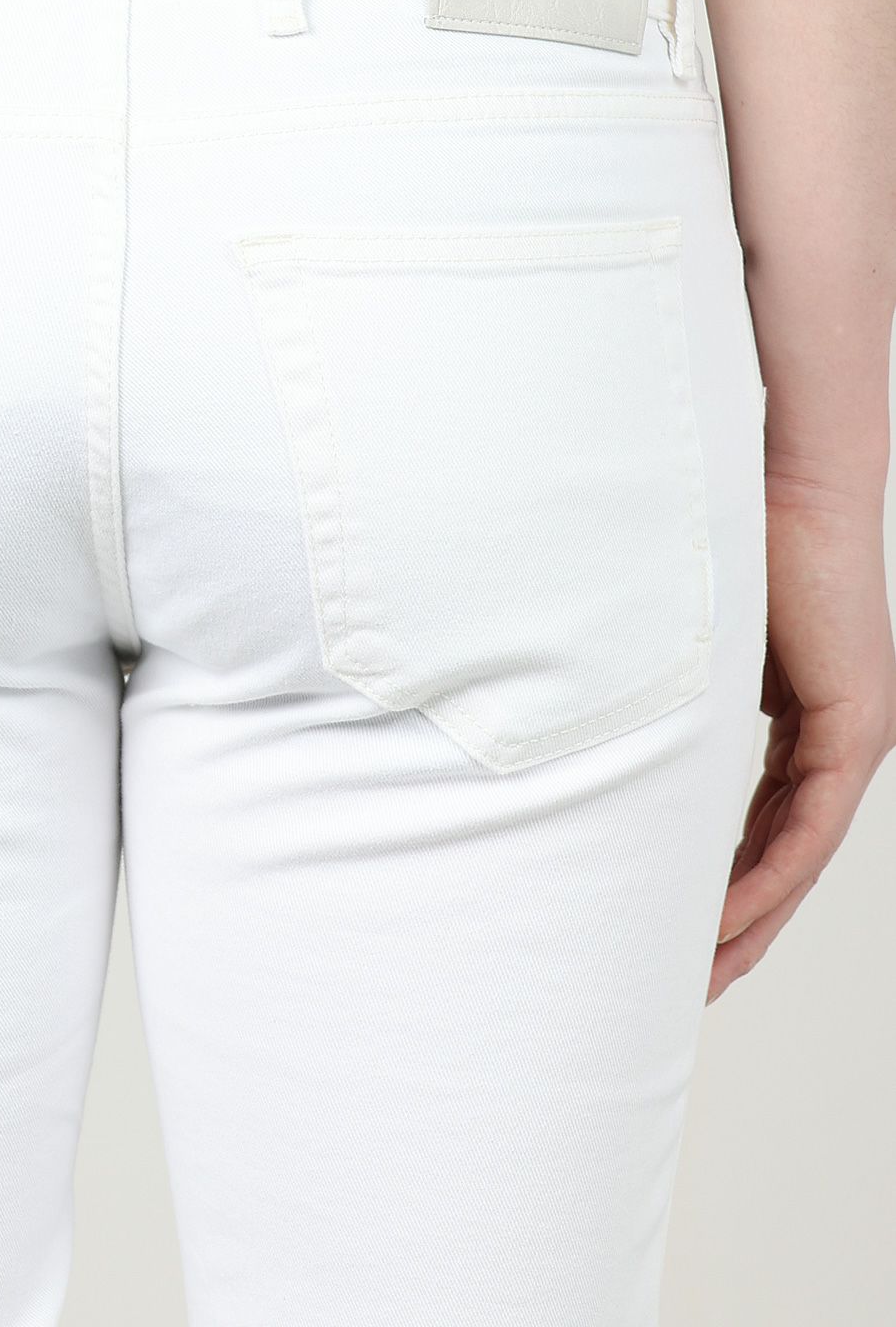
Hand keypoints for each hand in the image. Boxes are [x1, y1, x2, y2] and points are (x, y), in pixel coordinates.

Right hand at [710, 476, 895, 999]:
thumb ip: (677, 697)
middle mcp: (839, 734)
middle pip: (787, 855)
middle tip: (693, 984)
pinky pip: (809, 827)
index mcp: (805, 715)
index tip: (681, 930)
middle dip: (739, 927)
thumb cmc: (726, 539)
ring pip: (801, 853)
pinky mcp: (856, 727)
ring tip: (702, 973)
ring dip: (750, 919)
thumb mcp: (692, 645)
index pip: (766, 820)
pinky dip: (767, 877)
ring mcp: (854, 733)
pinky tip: (726, 918)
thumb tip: (607, 726)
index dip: (725, 882)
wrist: (786, 480)